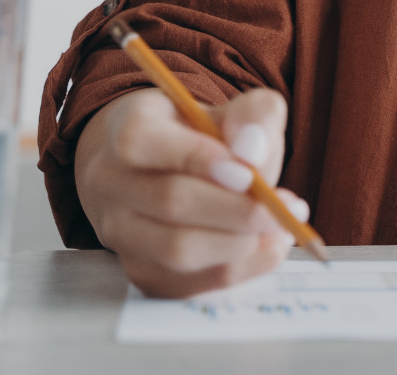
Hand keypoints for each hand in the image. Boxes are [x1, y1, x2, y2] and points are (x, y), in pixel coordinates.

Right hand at [73, 86, 306, 297]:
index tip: (249, 173)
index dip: (197, 157)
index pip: (142, 143)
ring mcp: (119, 233)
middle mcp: (109, 183)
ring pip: (178, 250)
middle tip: (288, 206)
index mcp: (125, 129)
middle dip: (238, 209)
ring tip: (283, 225)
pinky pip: (190, 284)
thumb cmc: (203, 137)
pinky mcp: (140, 272)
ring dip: (241, 242)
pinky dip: (238, 269)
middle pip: (169, 202)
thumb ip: (254, 116)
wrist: (163, 172)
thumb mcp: (232, 112)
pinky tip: (267, 245)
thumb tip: (253, 150)